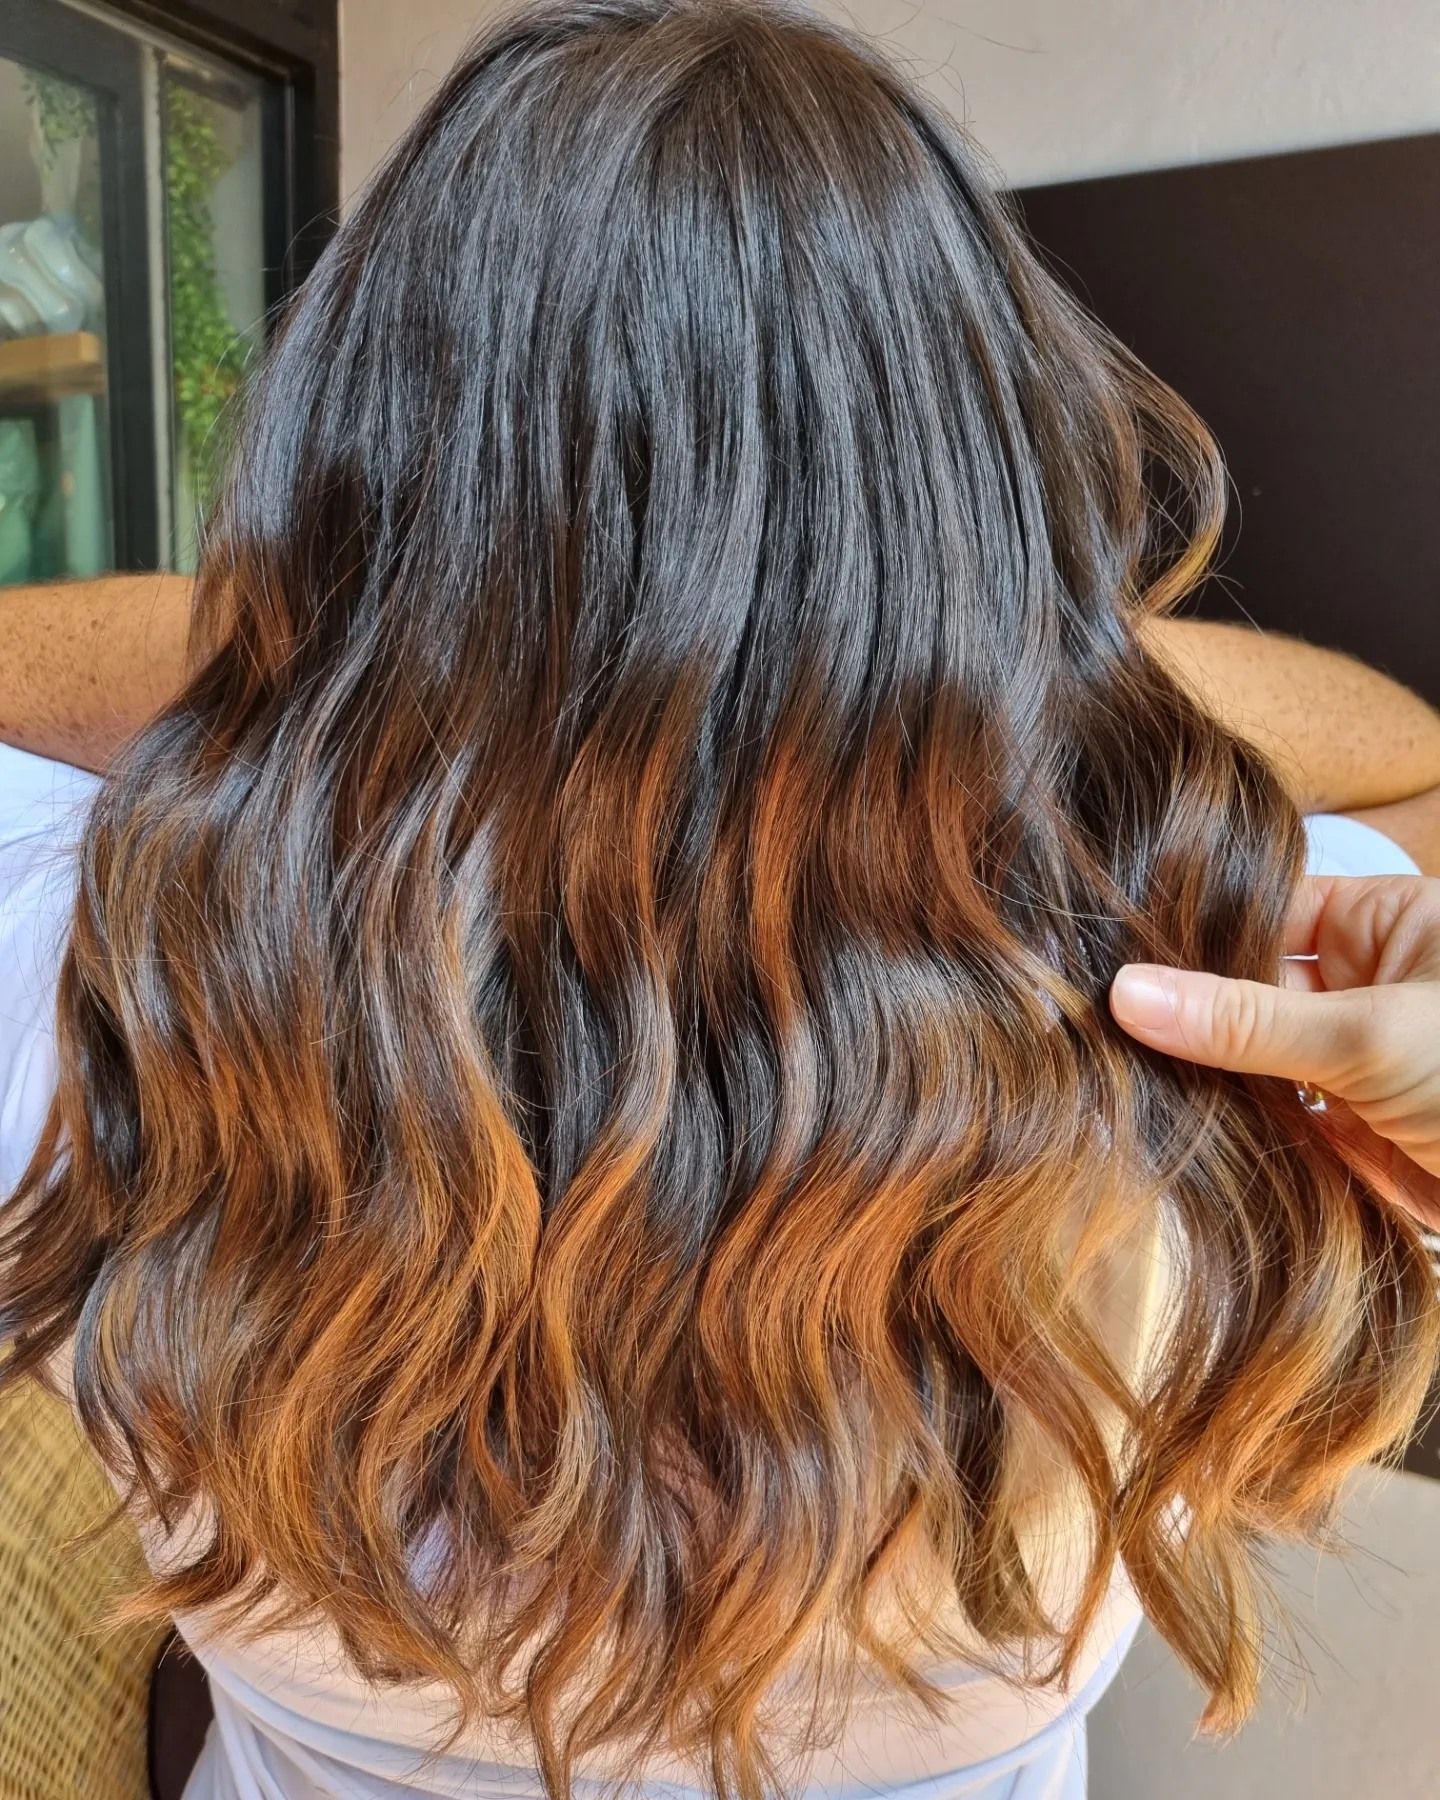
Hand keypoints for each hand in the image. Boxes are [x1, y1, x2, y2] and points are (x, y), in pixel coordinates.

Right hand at [1110, 877, 1439, 1230]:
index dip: (1191, 933)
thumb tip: (1129, 994)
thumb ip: (1244, 1020)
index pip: (1263, 911)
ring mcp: (1357, 1061)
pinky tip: (1165, 1123)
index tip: (1106, 956)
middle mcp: (1368, 984)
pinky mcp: (1352, 1132)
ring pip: (1254, 1056)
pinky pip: (1272, 1118)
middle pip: (1249, 984)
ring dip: (1201, 1072)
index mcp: (1385, 923)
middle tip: (1091, 1020)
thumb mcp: (1369, 1036)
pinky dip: (1230, 1127)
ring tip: (1110, 1071)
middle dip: (1185, 1008)